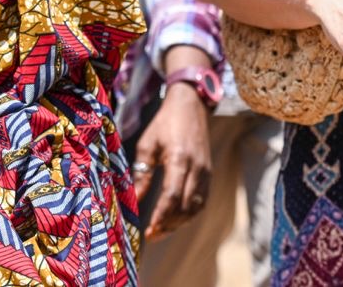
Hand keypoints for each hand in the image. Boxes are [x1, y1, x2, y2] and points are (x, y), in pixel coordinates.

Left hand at [132, 83, 212, 240]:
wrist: (191, 106)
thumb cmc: (165, 123)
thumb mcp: (147, 145)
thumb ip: (141, 173)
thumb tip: (134, 200)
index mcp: (180, 158)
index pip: (172, 194)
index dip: (161, 215)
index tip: (148, 229)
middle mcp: (197, 167)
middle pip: (186, 205)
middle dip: (169, 224)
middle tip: (151, 235)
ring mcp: (206, 171)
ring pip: (196, 207)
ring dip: (179, 222)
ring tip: (161, 231)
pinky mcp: (209, 174)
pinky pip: (201, 200)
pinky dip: (189, 214)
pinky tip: (174, 219)